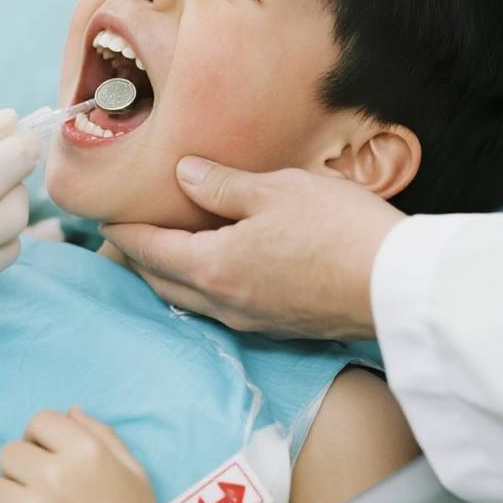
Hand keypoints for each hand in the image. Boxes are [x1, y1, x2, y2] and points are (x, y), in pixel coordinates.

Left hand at [0, 408, 196, 502]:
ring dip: (9, 499)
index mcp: (87, 452)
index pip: (40, 421)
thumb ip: (102, 435)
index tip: (48, 457)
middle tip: (42, 491)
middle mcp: (56, 476)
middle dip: (22, 467)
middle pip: (9, 452)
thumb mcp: (133, 471)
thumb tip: (70, 411)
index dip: (41, 438)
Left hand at [103, 157, 404, 338]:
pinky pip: (224, 308)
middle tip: (127, 237)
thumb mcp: (277, 190)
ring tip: (165, 253)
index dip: (125, 233)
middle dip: (140, 259)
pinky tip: (218, 272)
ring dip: (171, 277)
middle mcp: (226, 303)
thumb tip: (184, 176)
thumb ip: (223, 185)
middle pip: (164, 283)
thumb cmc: (338, 231)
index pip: (150, 251)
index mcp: (214, 267)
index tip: (106, 220)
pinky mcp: (281, 326)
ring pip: (193, 300)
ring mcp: (254, 320)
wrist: (396, 286)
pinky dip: (205, 289)